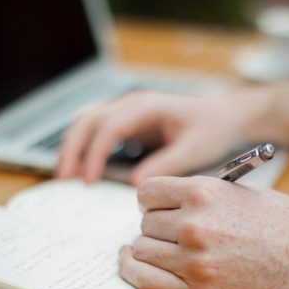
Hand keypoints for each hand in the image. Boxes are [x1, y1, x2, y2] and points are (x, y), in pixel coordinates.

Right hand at [56, 89, 271, 184]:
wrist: (225, 116)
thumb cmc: (212, 130)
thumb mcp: (194, 150)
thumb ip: (166, 165)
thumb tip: (137, 184)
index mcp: (148, 106)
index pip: (110, 126)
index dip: (95, 153)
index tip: (88, 179)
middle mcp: (134, 104)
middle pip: (90, 119)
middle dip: (72, 147)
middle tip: (64, 177)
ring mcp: (130, 111)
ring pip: (89, 121)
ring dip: (74, 145)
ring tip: (65, 174)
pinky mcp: (130, 122)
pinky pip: (99, 130)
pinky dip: (86, 146)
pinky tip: (82, 167)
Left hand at [119, 176, 288, 288]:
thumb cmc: (286, 222)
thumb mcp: (240, 191)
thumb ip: (199, 193)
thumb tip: (168, 200)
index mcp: (203, 193)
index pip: (146, 192)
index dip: (151, 199)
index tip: (156, 206)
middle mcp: (193, 225)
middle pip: (144, 222)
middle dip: (155, 224)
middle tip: (170, 229)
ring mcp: (195, 262)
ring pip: (141, 249)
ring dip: (149, 248)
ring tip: (165, 248)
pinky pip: (146, 280)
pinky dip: (136, 271)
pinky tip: (136, 263)